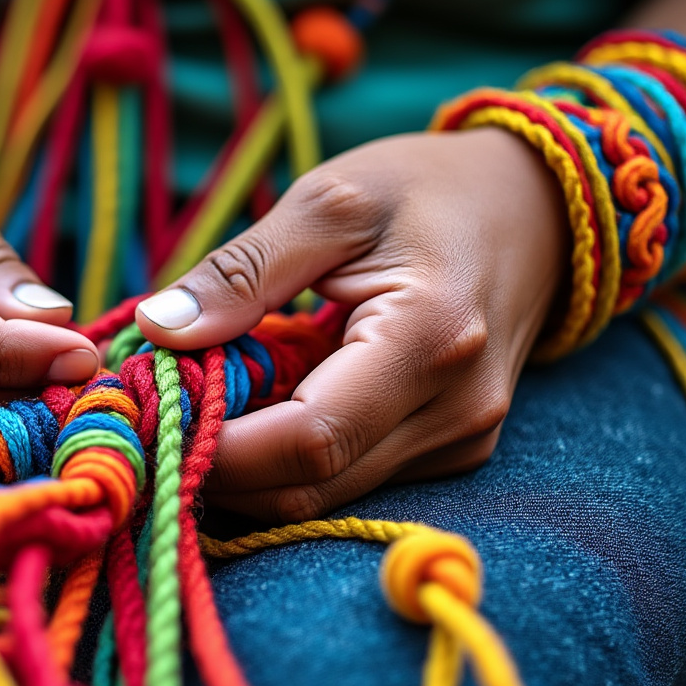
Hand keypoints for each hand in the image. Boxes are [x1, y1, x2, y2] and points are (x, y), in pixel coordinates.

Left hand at [136, 129, 567, 521]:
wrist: (538, 209)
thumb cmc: (429, 189)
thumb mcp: (329, 201)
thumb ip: (243, 271)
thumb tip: (158, 331)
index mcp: (429, 340)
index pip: (307, 440)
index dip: (216, 446)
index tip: (146, 413)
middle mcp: (455, 413)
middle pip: (307, 487)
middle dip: (216, 463)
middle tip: (154, 410)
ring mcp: (459, 442)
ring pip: (321, 496)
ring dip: (246, 464)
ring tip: (198, 398)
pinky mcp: (450, 451)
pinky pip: (347, 478)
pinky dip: (285, 455)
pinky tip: (256, 404)